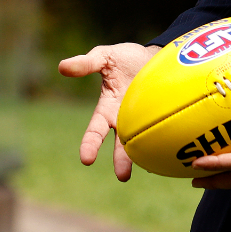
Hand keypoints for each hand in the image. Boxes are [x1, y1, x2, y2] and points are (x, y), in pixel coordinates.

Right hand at [58, 43, 159, 181]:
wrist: (155, 55)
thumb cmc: (126, 58)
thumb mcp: (105, 57)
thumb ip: (86, 63)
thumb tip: (62, 67)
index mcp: (108, 109)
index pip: (95, 130)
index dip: (90, 144)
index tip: (87, 159)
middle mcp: (124, 120)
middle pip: (120, 145)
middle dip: (121, 160)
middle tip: (122, 176)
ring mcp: (144, 121)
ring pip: (141, 144)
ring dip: (143, 158)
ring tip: (150, 169)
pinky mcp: (162, 119)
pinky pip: (162, 135)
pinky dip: (163, 146)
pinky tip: (168, 157)